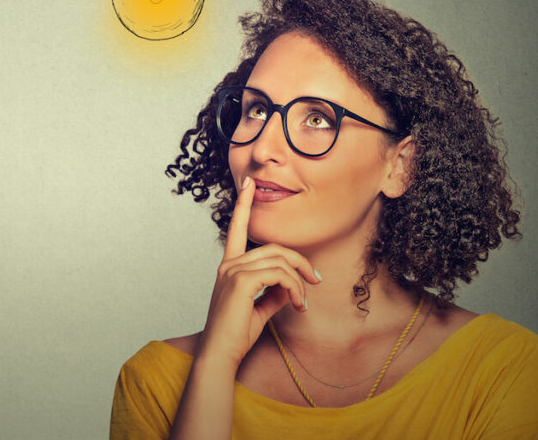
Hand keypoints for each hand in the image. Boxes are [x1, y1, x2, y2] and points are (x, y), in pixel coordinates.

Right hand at [196, 177, 322, 367]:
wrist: (221, 354)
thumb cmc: (237, 334)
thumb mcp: (260, 307)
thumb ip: (274, 292)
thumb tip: (291, 286)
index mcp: (229, 266)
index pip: (237, 228)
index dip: (243, 204)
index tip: (248, 184)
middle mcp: (229, 264)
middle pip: (274, 247)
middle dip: (300, 261)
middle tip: (316, 281)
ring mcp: (233, 271)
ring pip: (279, 260)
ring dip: (299, 280)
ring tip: (303, 302)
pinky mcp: (241, 282)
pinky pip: (278, 275)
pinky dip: (294, 288)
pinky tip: (296, 304)